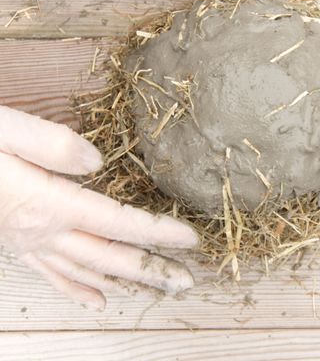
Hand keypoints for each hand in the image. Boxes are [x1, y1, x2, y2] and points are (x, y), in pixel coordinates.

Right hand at [0, 105, 197, 309]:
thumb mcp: (5, 129)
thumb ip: (52, 144)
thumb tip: (97, 162)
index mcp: (49, 204)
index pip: (120, 223)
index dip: (158, 234)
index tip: (192, 242)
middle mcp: (44, 233)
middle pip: (112, 257)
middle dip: (153, 269)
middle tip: (189, 282)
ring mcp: (30, 244)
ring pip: (90, 271)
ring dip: (128, 281)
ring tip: (159, 290)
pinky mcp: (18, 245)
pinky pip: (55, 275)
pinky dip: (81, 289)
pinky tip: (99, 299)